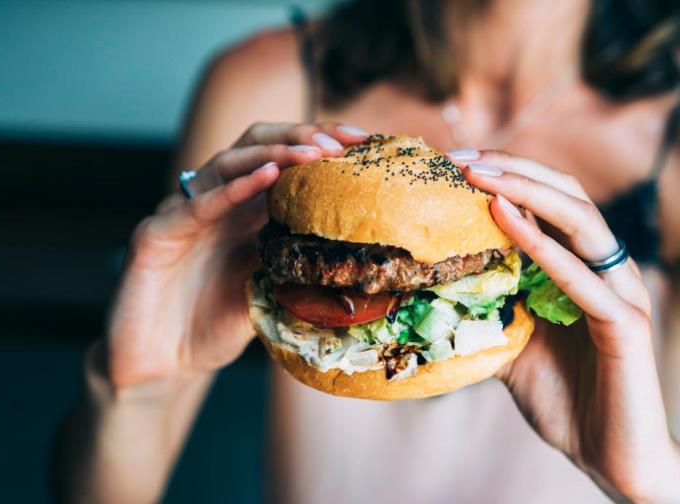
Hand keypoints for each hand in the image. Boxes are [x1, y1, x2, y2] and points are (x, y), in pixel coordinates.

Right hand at [107, 123, 367, 386]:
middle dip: (300, 136)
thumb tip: (354, 262)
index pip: (280, 162)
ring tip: (314, 153)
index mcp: (240, 214)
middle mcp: (212, 204)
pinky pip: (195, 206)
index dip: (318, 147)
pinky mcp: (154, 236)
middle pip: (254, 146)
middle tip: (343, 141)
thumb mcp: (264, 296)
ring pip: (227, 164)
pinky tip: (265, 177)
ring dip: (273, 154)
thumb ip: (293, 271)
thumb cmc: (207, 330)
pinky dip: (232, 190)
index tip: (363, 144)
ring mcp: (181, 215)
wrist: (156, 368)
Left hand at [460, 153, 679, 501]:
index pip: (546, 202)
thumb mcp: (507, 341)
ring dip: (525, 190)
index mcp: (578, 267)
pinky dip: (541, 244)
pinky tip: (503, 217)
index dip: (504, 175)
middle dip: (511, 169)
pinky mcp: (624, 325)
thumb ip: (483, 308)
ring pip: (580, 221)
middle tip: (458, 157)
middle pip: (565, 195)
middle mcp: (603, 269)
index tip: (449, 162)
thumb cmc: (561, 396)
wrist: (607, 455)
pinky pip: (582, 277)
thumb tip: (426, 290)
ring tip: (477, 173)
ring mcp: (618, 292)